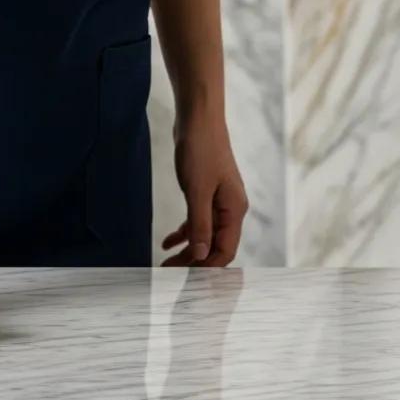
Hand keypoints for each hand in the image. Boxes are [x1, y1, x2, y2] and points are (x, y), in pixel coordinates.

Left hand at [162, 110, 248, 266]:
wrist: (198, 120)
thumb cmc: (201, 151)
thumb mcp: (197, 192)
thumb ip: (199, 225)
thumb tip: (200, 255)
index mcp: (234, 210)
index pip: (225, 250)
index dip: (206, 267)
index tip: (184, 279)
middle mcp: (230, 209)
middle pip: (215, 246)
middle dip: (193, 262)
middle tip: (168, 272)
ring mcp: (218, 201)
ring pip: (204, 235)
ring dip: (187, 250)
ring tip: (166, 262)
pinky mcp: (206, 193)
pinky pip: (197, 221)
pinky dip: (183, 232)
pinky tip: (167, 242)